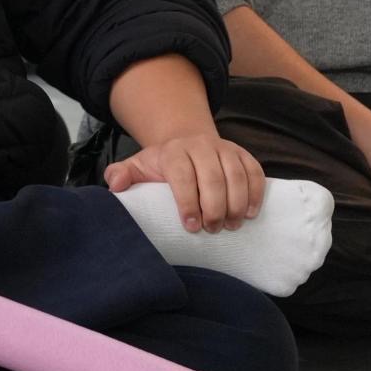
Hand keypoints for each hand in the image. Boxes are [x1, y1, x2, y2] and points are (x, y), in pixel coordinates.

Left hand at [102, 132, 263, 231]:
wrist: (188, 141)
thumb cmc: (163, 163)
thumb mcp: (139, 166)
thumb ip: (123, 175)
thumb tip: (114, 185)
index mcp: (175, 151)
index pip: (183, 176)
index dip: (188, 202)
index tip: (191, 227)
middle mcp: (201, 146)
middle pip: (213, 178)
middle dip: (215, 208)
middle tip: (213, 230)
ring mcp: (225, 149)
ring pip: (237, 176)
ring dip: (236, 204)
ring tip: (231, 226)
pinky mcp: (243, 154)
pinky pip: (255, 172)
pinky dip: (255, 193)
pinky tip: (251, 213)